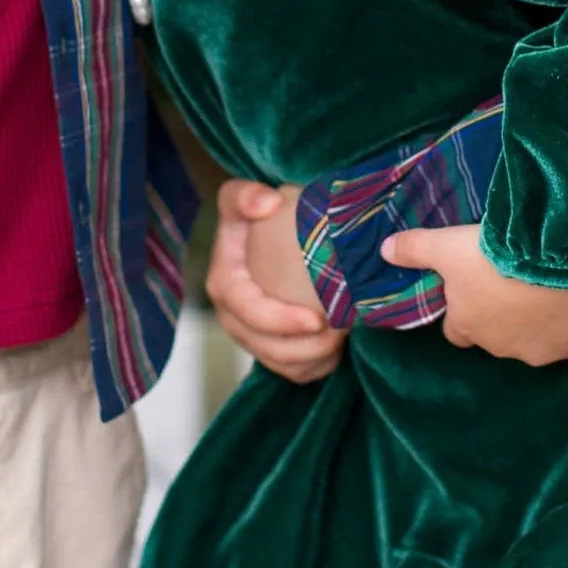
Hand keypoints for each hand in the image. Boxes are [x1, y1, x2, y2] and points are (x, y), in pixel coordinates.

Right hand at [206, 179, 345, 384]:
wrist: (261, 237)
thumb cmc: (255, 217)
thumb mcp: (241, 199)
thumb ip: (245, 195)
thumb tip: (267, 204)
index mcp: (223, 282)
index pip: (244, 309)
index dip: (277, 321)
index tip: (315, 320)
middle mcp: (231, 314)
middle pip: (262, 345)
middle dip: (302, 348)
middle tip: (341, 333)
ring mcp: (248, 335)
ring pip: (278, 363)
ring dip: (312, 359)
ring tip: (343, 339)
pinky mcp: (266, 347)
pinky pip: (290, 371)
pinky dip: (315, 367)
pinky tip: (338, 352)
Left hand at [380, 225, 567, 366]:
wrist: (550, 256)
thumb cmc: (491, 254)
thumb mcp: (446, 246)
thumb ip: (414, 249)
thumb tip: (383, 250)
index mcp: (468, 325)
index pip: (457, 331)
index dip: (464, 312)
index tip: (474, 289)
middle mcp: (502, 346)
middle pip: (496, 337)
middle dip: (502, 317)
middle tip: (513, 283)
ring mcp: (542, 350)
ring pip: (536, 341)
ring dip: (538, 322)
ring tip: (545, 288)